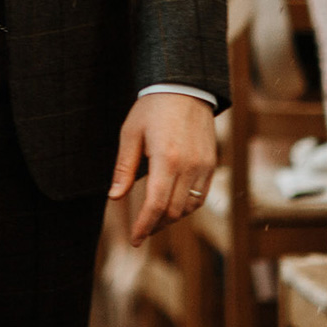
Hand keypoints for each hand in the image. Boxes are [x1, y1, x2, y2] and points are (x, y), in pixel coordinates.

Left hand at [109, 92, 216, 243]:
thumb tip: (114, 197)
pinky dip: (186, 206)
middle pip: (173, 211)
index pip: (156, 205)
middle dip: (155, 226)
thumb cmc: (152, 108)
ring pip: (189, 207)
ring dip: (171, 218)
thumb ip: (124, 168)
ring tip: (153, 220)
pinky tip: (171, 205)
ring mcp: (204, 166)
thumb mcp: (130, 133)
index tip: (134, 239)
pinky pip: (201, 196)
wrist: (185, 87)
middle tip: (141, 232)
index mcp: (166, 158)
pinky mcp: (212, 164)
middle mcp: (189, 166)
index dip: (144, 226)